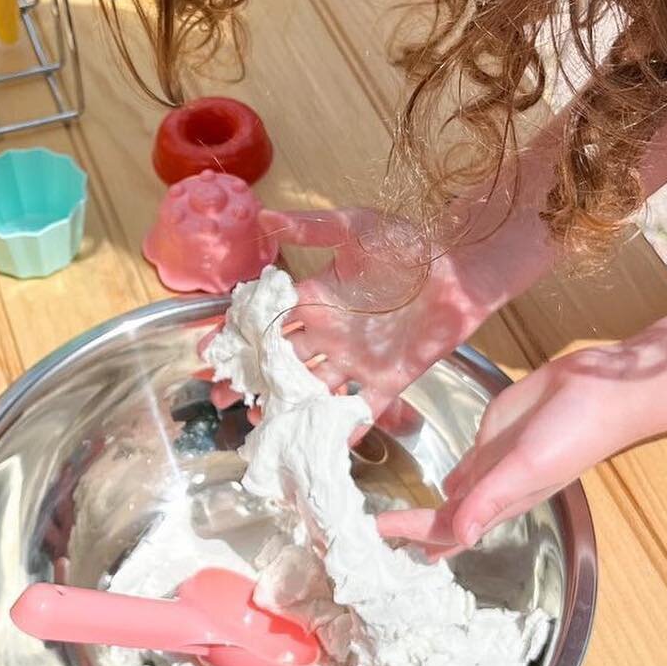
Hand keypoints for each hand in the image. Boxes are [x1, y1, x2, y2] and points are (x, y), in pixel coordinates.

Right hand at [210, 205, 538, 423]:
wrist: (460, 268)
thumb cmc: (409, 244)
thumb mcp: (354, 228)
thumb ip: (310, 228)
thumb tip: (263, 218)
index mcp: (318, 299)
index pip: (268, 320)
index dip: (237, 335)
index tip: (206, 350)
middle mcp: (331, 333)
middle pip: (281, 361)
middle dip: (250, 378)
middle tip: (218, 395)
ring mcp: (357, 359)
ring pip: (312, 390)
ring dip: (285, 407)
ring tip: (255, 423)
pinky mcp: (389, 378)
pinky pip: (361, 409)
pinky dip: (342, 430)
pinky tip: (318, 447)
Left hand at [378, 342, 653, 547]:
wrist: (601, 389)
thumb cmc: (574, 433)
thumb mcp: (528, 466)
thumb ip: (491, 496)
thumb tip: (457, 534)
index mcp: (501, 501)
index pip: (448, 526)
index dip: (414, 531)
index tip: (374, 532)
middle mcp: (494, 487)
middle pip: (446, 517)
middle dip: (415, 528)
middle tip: (374, 537)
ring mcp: (494, 460)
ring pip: (455, 494)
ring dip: (431, 509)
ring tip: (403, 523)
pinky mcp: (496, 433)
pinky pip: (467, 464)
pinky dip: (451, 478)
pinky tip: (440, 487)